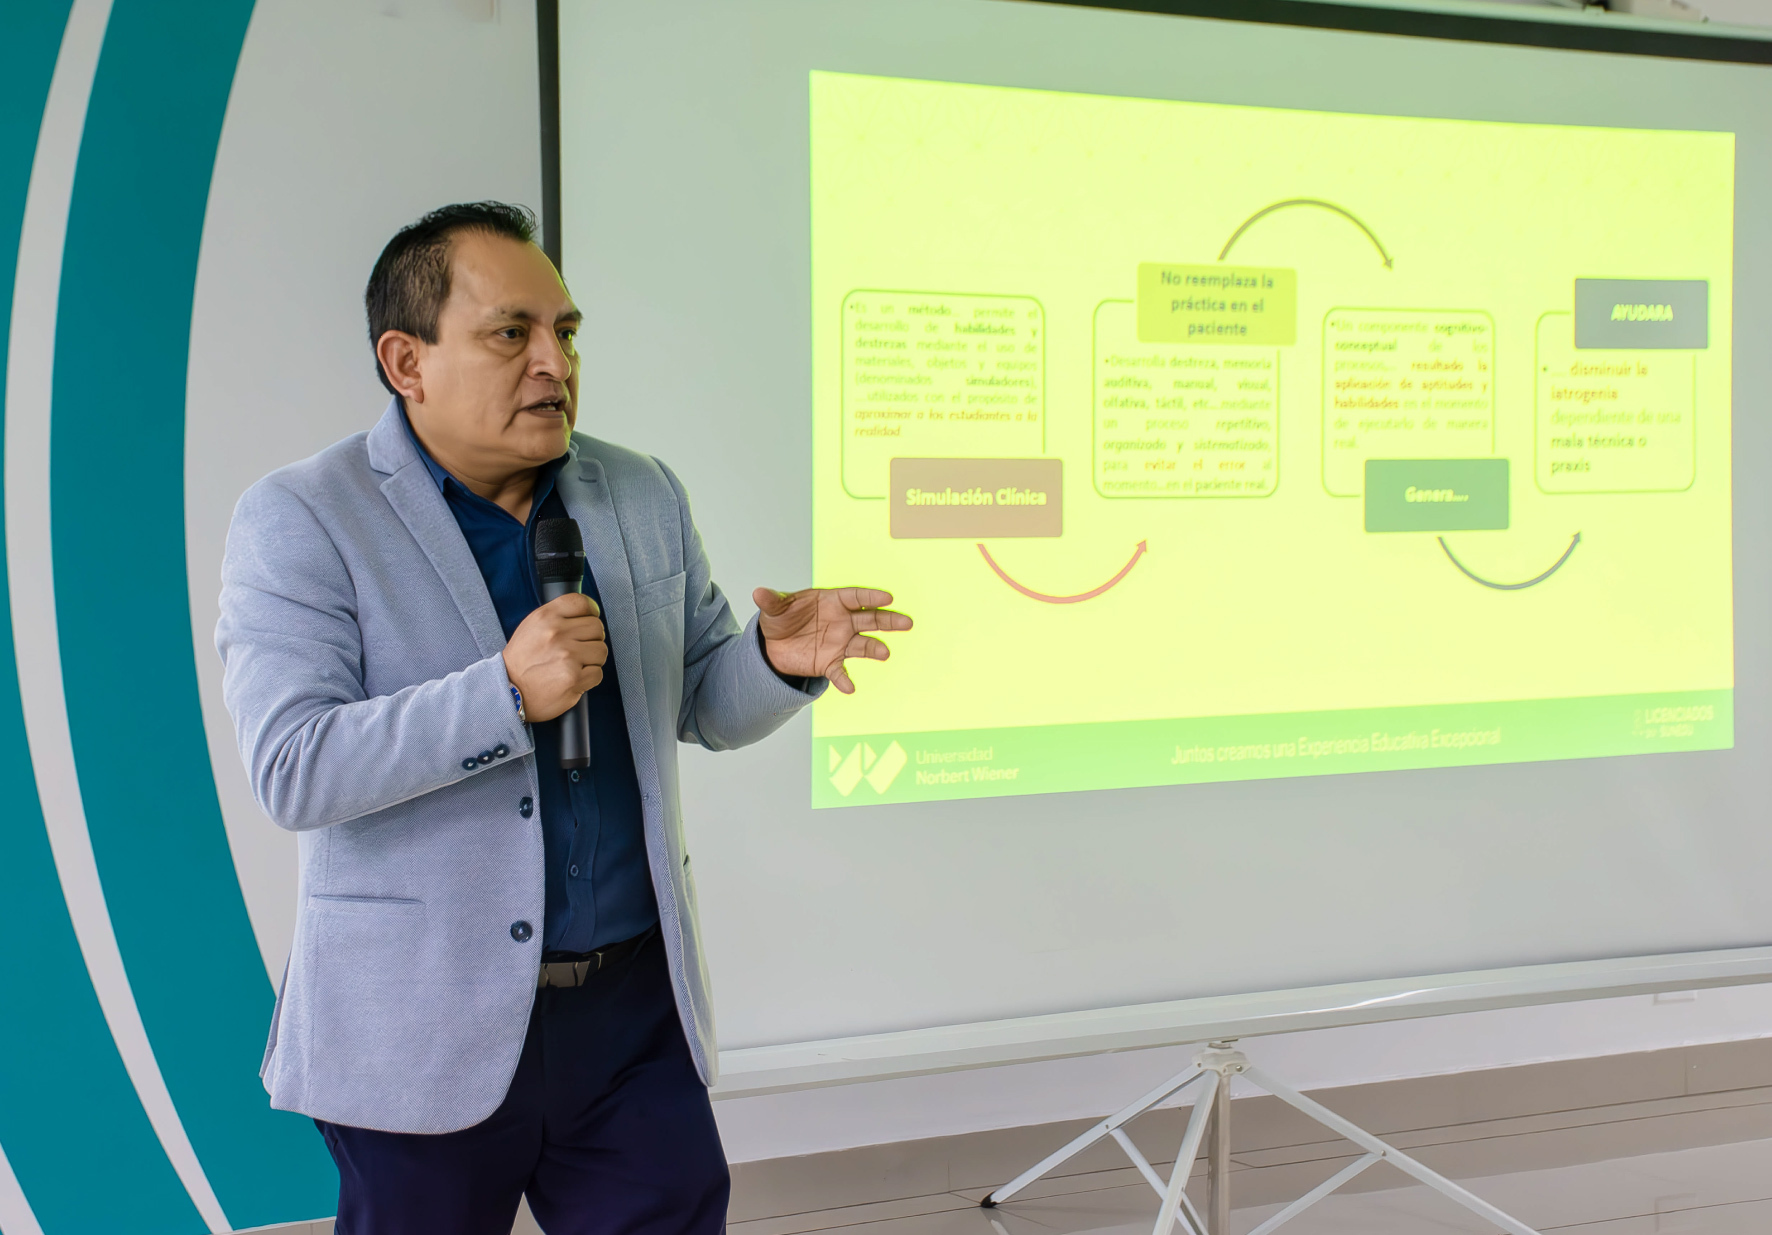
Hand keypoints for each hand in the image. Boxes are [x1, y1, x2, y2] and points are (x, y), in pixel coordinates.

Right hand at [502, 593, 606, 721]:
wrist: (508, 691)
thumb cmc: (522, 661)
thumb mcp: (532, 627)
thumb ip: (557, 616)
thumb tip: (586, 612)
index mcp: (546, 617)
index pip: (582, 603)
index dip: (591, 611)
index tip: (591, 618)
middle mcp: (557, 634)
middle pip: (597, 627)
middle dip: (591, 639)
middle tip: (578, 649)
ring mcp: (567, 656)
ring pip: (601, 650)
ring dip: (592, 660)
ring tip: (574, 665)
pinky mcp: (574, 678)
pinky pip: (597, 673)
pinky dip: (589, 678)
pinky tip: (573, 678)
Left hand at [753, 587, 911, 694]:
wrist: (774, 645)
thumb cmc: (781, 618)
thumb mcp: (774, 608)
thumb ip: (771, 601)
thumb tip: (758, 593)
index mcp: (832, 601)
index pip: (856, 597)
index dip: (871, 597)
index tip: (888, 597)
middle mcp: (842, 621)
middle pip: (870, 619)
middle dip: (888, 620)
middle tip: (906, 622)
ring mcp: (839, 642)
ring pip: (862, 645)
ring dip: (874, 648)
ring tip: (884, 653)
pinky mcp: (830, 662)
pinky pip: (840, 671)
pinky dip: (844, 679)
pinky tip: (849, 687)